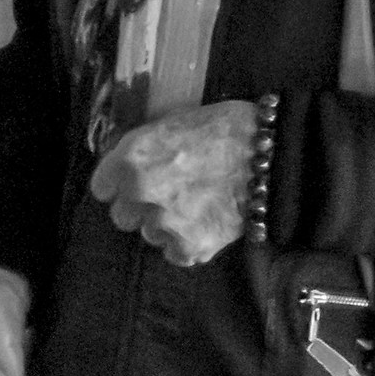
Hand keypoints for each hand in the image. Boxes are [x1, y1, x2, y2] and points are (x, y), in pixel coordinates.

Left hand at [88, 101, 256, 265]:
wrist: (273, 154)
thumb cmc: (225, 129)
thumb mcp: (172, 123)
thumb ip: (142, 150)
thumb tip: (123, 164)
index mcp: (132, 156)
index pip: (101, 187)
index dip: (118, 184)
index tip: (131, 183)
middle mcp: (141, 191)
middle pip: (122, 215)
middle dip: (140, 206)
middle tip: (168, 193)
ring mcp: (165, 222)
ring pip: (149, 234)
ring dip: (165, 224)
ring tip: (195, 204)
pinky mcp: (190, 246)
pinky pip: (175, 252)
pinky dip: (188, 242)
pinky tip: (206, 220)